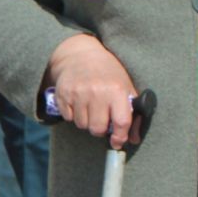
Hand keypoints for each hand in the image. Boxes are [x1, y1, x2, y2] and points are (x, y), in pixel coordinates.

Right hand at [46, 33, 140, 148]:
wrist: (80, 54)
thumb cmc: (108, 73)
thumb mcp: (126, 87)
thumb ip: (133, 113)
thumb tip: (134, 139)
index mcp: (117, 90)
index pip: (121, 122)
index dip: (120, 137)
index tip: (118, 142)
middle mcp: (97, 92)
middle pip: (97, 129)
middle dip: (101, 130)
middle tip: (102, 121)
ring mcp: (78, 94)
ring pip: (82, 125)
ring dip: (87, 122)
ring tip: (90, 108)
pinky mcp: (63, 95)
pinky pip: (68, 118)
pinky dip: (74, 115)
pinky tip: (79, 103)